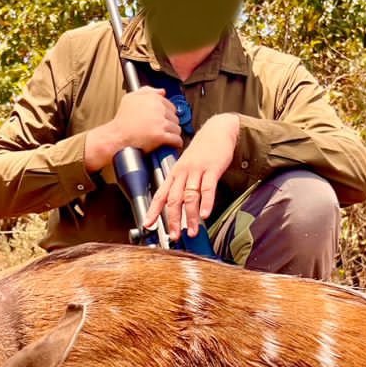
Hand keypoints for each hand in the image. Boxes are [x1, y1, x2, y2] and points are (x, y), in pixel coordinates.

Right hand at [84, 88, 181, 171]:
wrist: (116, 137)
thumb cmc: (122, 120)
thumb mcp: (130, 98)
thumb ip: (147, 91)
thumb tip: (162, 91)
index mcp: (153, 99)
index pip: (171, 106)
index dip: (167, 115)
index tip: (163, 120)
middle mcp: (158, 109)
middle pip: (175, 118)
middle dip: (170, 124)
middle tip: (162, 129)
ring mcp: (160, 123)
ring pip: (177, 129)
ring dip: (173, 134)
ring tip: (166, 137)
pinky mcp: (161, 136)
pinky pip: (176, 139)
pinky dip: (176, 143)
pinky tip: (172, 144)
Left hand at [144, 113, 238, 239]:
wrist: (217, 130)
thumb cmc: (202, 151)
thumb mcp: (187, 166)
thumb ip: (183, 184)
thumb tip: (179, 206)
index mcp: (175, 174)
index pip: (160, 195)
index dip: (153, 211)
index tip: (148, 224)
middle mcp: (183, 173)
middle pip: (174, 199)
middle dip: (173, 220)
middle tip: (174, 236)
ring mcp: (197, 171)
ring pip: (190, 197)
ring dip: (191, 217)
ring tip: (193, 231)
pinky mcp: (212, 169)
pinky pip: (208, 188)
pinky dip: (206, 203)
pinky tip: (205, 214)